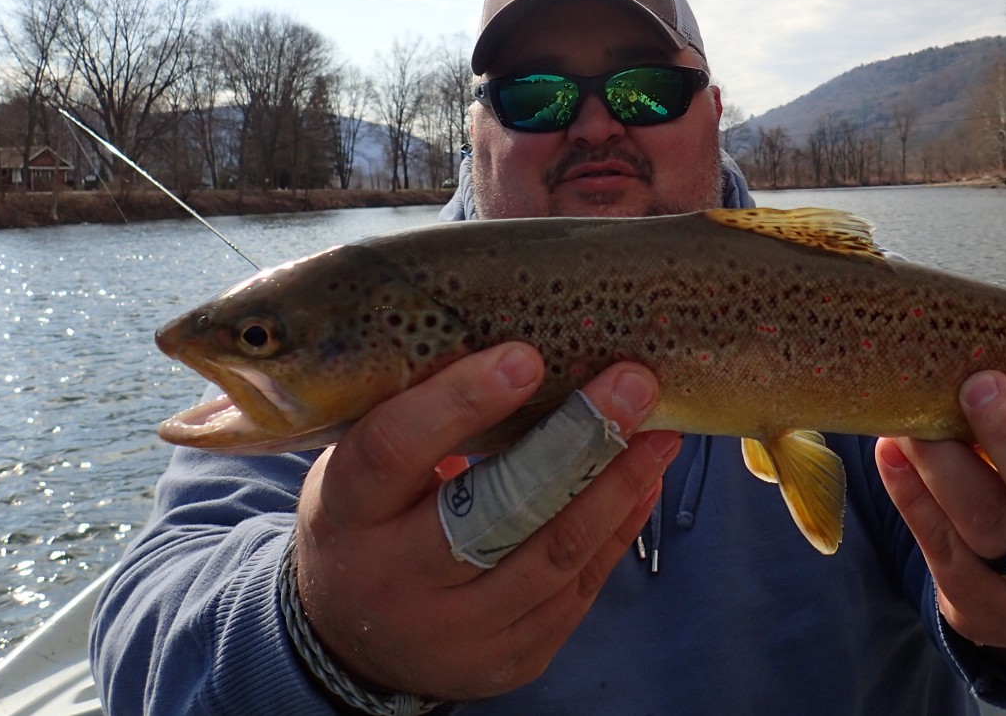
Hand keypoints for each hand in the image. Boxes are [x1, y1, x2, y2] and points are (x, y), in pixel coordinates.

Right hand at [292, 344, 680, 699]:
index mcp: (346, 512)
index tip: (526, 357)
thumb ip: (420, 418)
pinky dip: (616, 530)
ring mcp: (454, 632)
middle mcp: (393, 580)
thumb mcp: (362, 466)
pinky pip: (577, 591)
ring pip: (552, 556)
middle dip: (575, 442)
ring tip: (659, 431)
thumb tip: (522, 344)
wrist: (350, 637)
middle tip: (633, 383)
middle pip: (495, 513)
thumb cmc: (368, 515)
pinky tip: (643, 481)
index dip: (460, 404)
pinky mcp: (507, 660)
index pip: (395, 451)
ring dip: (617, 486)